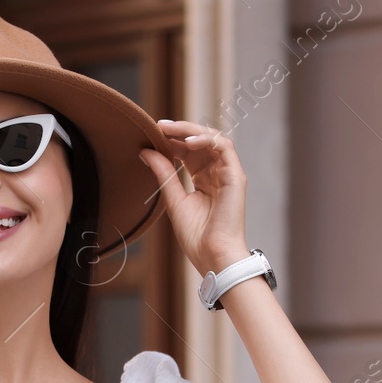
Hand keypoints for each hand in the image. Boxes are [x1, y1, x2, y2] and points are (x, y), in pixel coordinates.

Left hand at [139, 120, 250, 276]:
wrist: (213, 256)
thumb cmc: (197, 237)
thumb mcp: (173, 200)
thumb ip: (163, 174)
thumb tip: (145, 151)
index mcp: (204, 180)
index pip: (188, 151)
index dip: (171, 140)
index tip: (151, 133)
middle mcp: (217, 174)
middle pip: (200, 141)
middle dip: (179, 130)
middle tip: (158, 125)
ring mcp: (228, 174)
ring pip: (213, 139)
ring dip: (191, 130)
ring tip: (169, 129)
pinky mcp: (236, 176)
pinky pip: (224, 147)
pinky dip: (207, 140)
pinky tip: (188, 141)